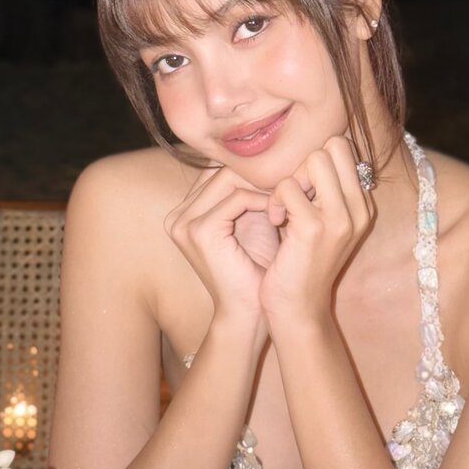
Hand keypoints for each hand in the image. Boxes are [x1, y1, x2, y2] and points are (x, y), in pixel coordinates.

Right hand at [165, 166, 278, 326]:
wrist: (249, 312)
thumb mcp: (252, 222)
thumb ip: (252, 192)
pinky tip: (280, 210)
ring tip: (288, 190)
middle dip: (258, 173)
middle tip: (290, 175)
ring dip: (263, 184)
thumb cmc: (255, 270)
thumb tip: (274, 157)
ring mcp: (184, 223)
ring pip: (230, 179)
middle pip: (222, 171)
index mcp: (185, 212)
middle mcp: (177, 215)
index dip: (251, 169)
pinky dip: (263, 200)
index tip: (284, 172)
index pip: (218, 172)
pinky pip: (237, 198)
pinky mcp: (200, 231)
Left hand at [260, 136, 373, 324]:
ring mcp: (340, 218)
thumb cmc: (303, 263)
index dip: (315, 162)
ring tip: (282, 210)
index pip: (344, 149)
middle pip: (334, 146)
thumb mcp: (323, 224)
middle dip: (304, 165)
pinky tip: (275, 222)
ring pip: (314, 160)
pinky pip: (288, 187)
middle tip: (291, 195)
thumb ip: (325, 191)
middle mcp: (359, 209)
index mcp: (363, 206)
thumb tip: (312, 153)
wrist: (299, 309)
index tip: (302, 190)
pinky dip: (274, 200)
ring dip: (289, 181)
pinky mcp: (314, 228)